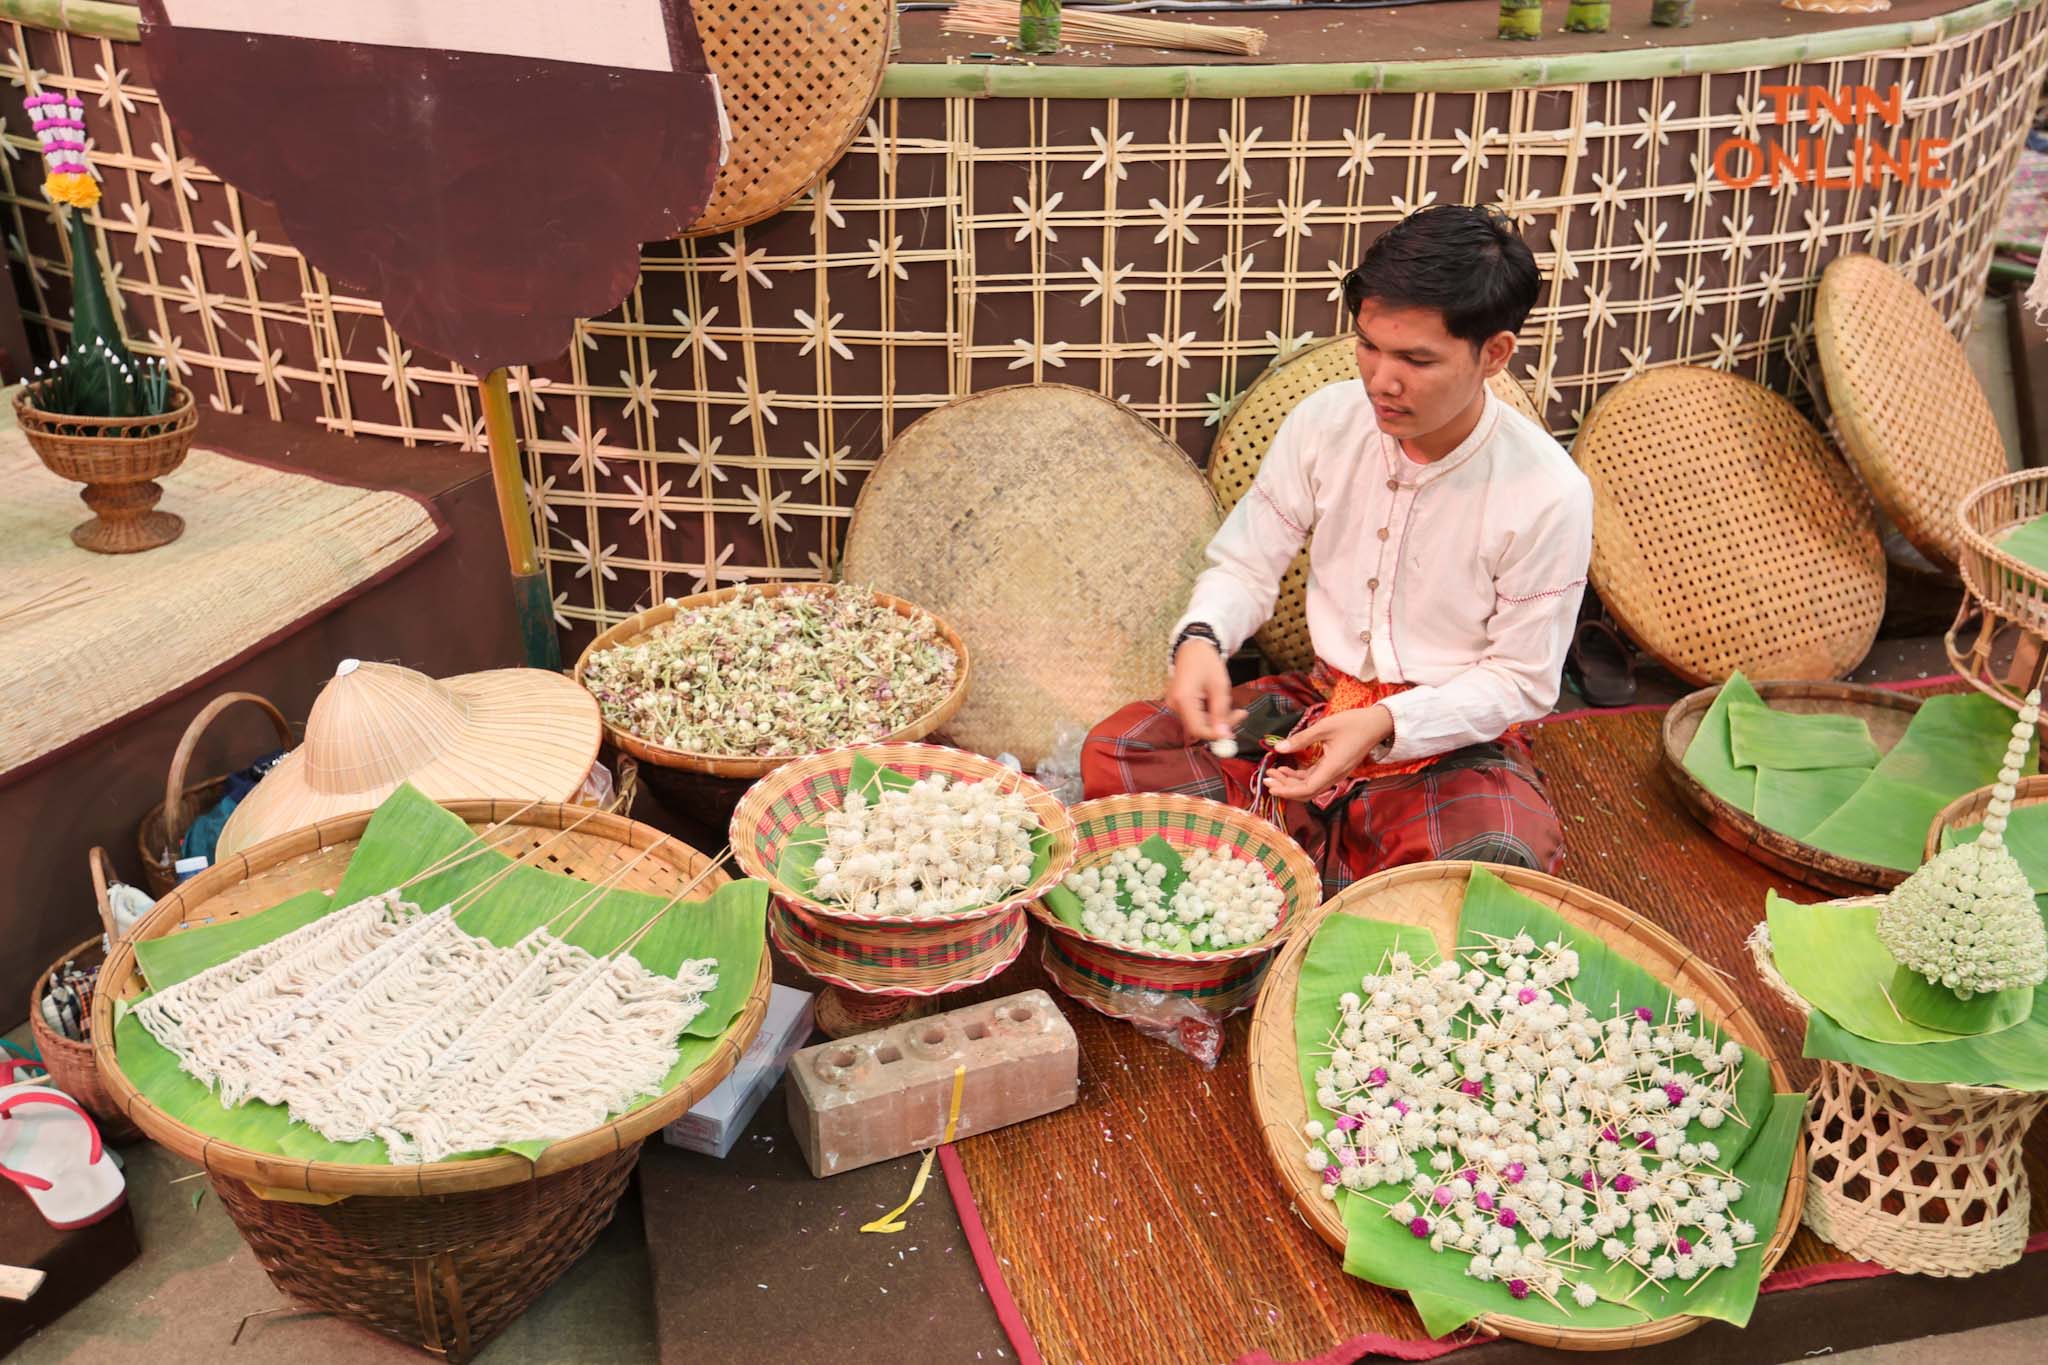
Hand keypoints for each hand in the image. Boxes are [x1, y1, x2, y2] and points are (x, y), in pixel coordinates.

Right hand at [1166, 638, 1244, 742]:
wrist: (1193, 648)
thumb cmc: (1206, 662)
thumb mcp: (1220, 686)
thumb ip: (1221, 712)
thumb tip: (1223, 735)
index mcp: (1184, 698)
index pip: (1197, 729)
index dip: (1215, 735)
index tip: (1232, 733)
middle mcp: (1175, 704)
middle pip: (1198, 727)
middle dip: (1220, 725)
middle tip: (1240, 715)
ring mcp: (1175, 705)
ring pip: (1199, 723)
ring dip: (1217, 720)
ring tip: (1234, 709)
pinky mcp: (1178, 705)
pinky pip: (1196, 716)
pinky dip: (1210, 715)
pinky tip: (1220, 705)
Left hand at [1262, 705, 1393, 801]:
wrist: (1377, 724)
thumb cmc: (1353, 723)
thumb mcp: (1324, 727)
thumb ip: (1301, 739)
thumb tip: (1279, 748)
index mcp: (1332, 768)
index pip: (1306, 789)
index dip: (1286, 791)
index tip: (1270, 786)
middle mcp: (1335, 776)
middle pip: (1306, 792)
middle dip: (1285, 788)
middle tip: (1266, 778)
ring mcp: (1336, 774)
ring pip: (1310, 786)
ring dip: (1291, 783)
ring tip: (1273, 773)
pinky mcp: (1335, 769)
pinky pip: (1315, 778)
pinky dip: (1300, 777)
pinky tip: (1287, 769)